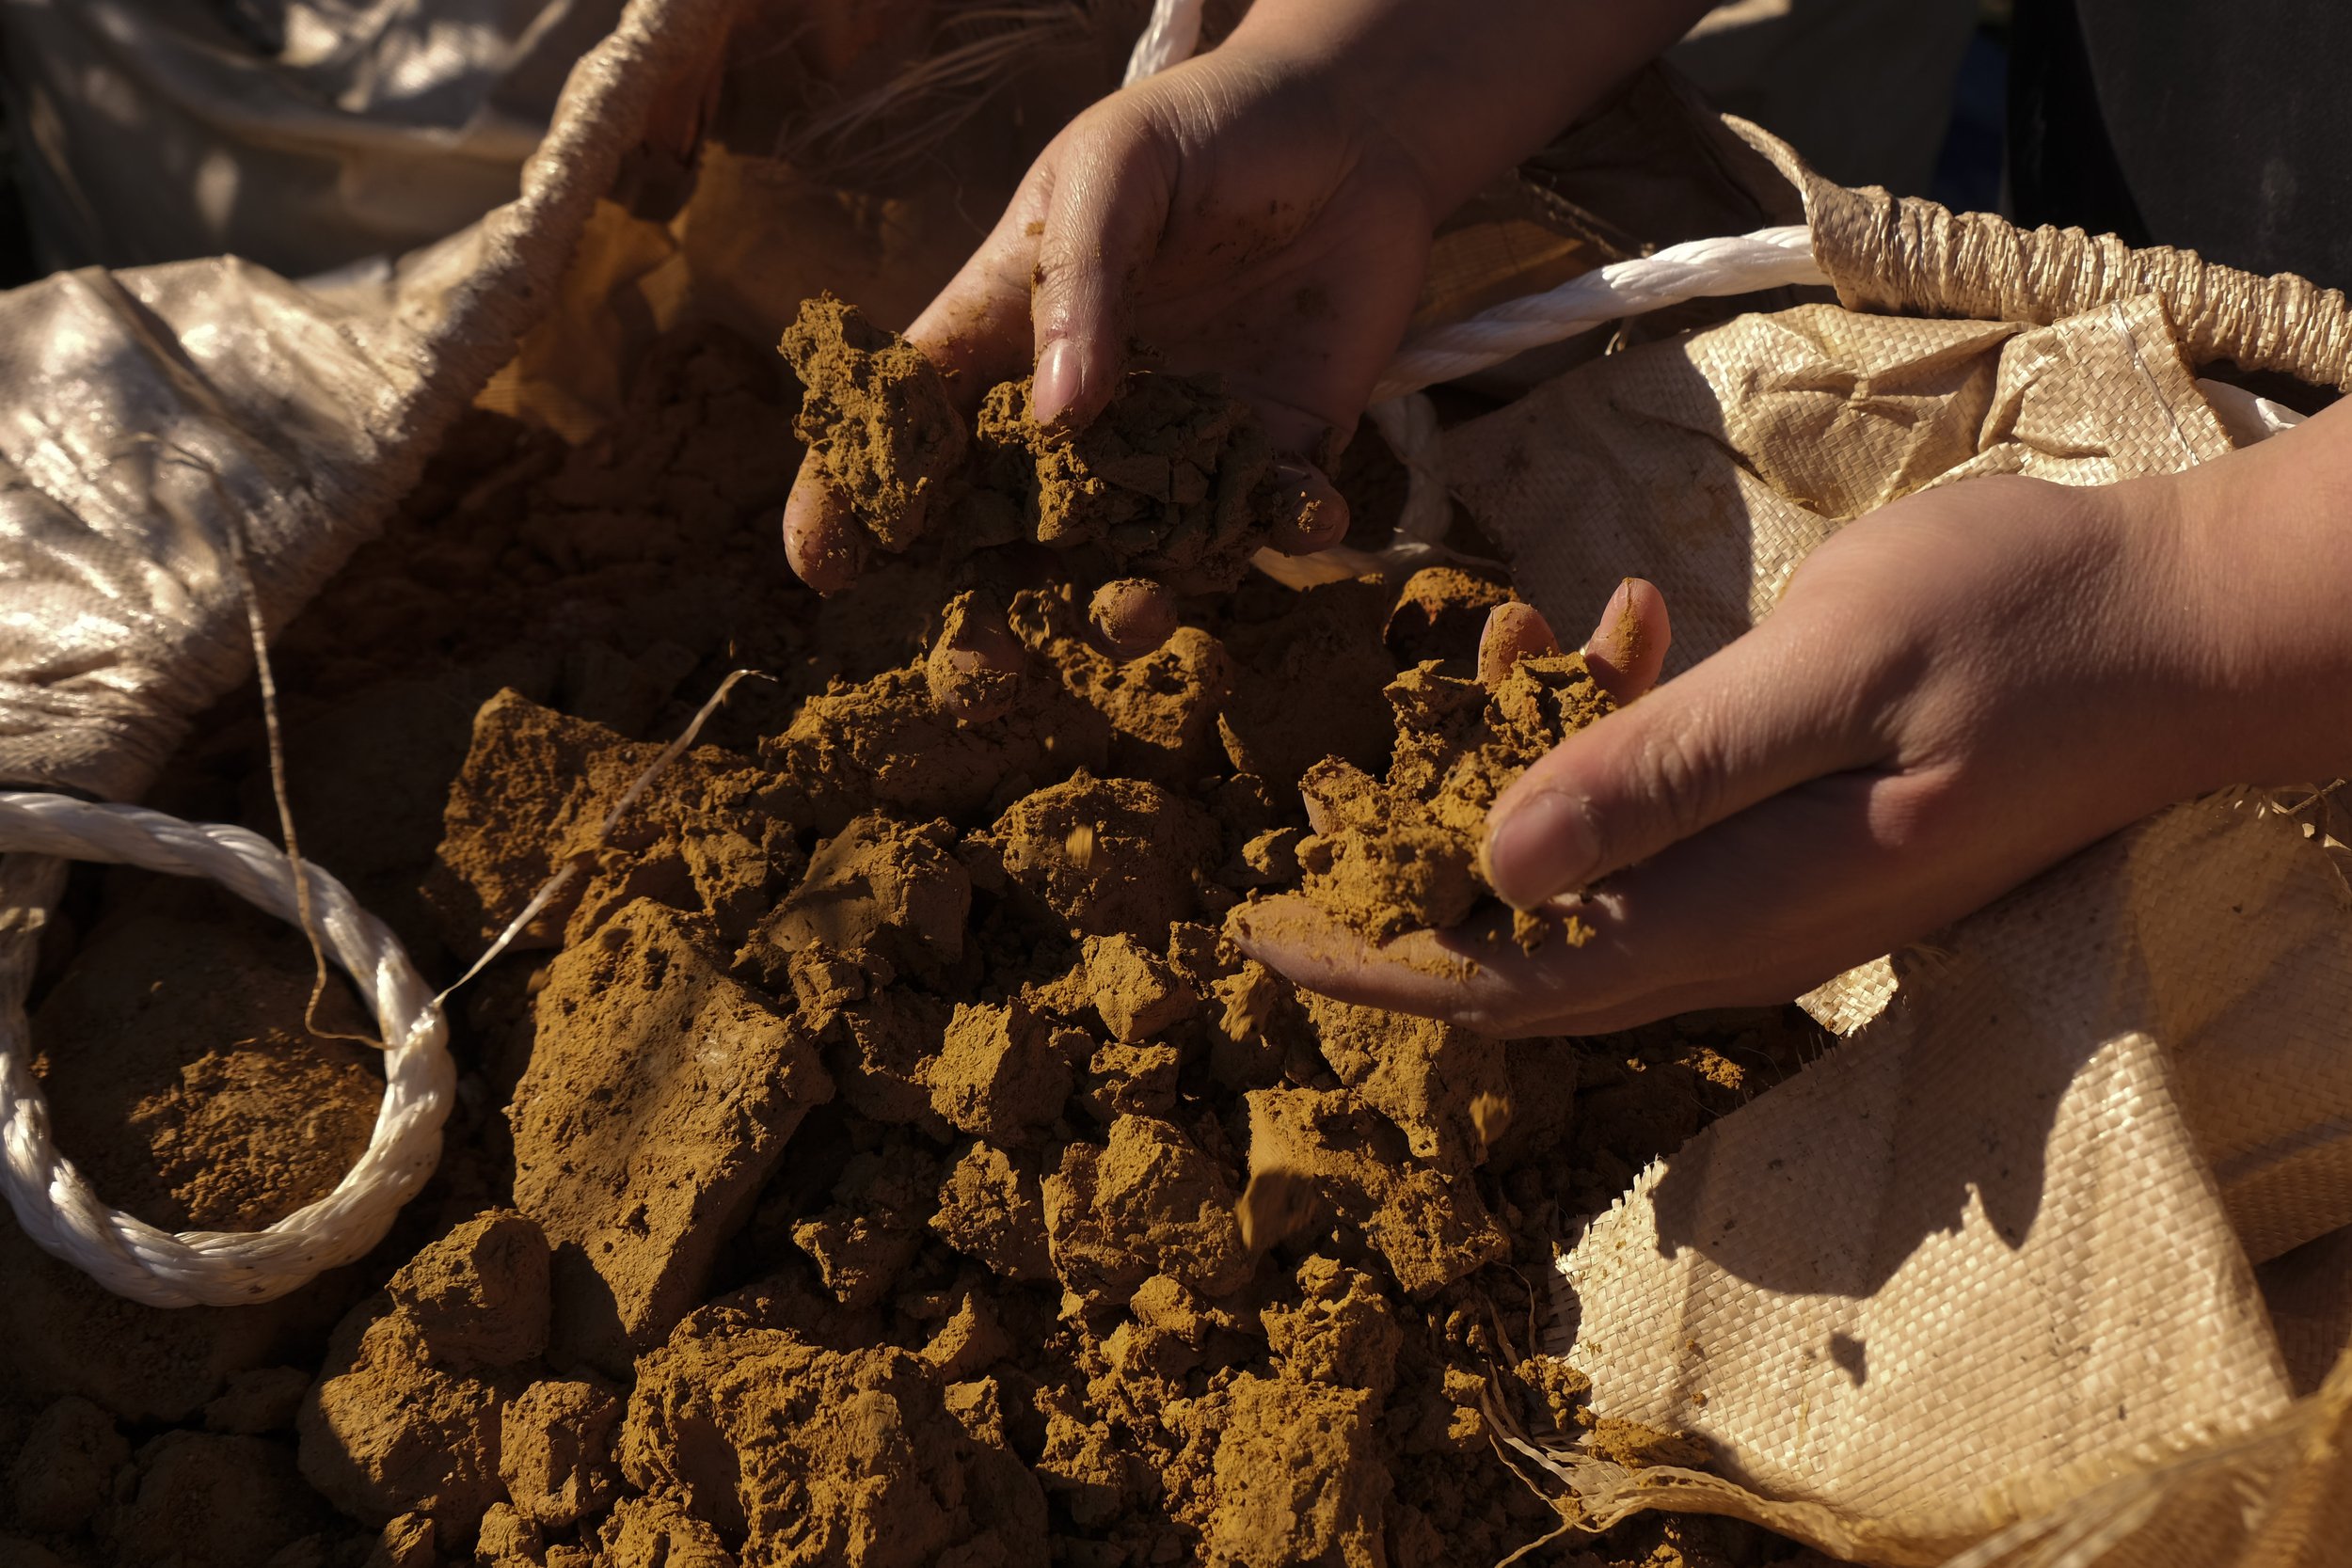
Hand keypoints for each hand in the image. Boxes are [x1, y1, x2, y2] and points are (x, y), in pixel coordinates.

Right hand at [781, 42, 1434, 592]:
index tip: (821, 563)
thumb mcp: (1112, 171)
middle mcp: (1080, 420)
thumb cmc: (1197, 131)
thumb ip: (1077, 285)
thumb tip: (1060, 418)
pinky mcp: (1277, 452)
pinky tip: (1313, 513)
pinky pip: (1272, 521)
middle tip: (983, 664)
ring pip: (1134, 562)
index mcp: (1002, 342)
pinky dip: (1291, 529)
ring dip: (1131, 606)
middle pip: (1006, 542)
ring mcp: (1178, 449)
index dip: (852, 498)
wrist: (1350, 120)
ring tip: (1136, 613)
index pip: (908, 433)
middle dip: (986, 618)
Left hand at [1238, 420, 2351, 1035]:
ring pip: (1591, 873)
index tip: (1264, 934)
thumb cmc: (2022, 630)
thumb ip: (1668, 773)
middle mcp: (1745, 932)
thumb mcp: (1833, 673)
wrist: (2184, 630)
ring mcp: (1778, 893)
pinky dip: (1617, 732)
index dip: (1379, 965)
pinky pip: (1665, 818)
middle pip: (1528, 949)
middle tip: (1341, 772)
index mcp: (1738, 913)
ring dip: (1519, 773)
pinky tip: (1635, 623)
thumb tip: (1497, 864)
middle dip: (1418, 866)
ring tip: (1506, 640)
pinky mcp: (1803, 840)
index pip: (1511, 986)